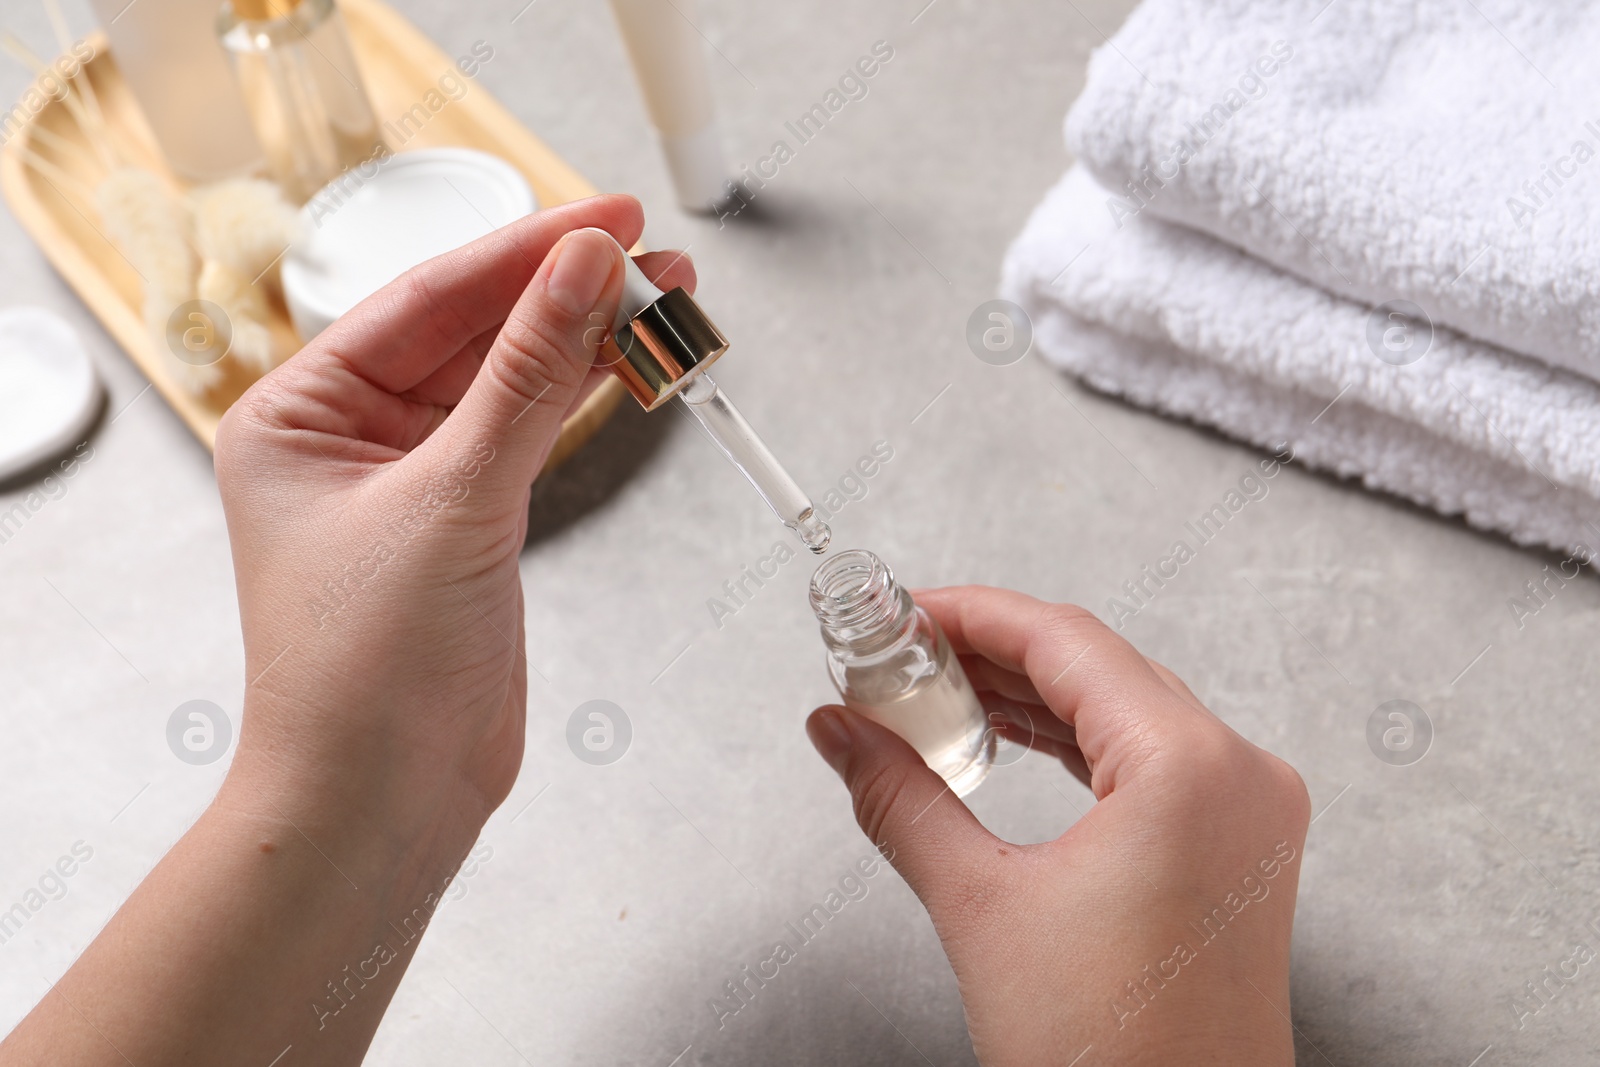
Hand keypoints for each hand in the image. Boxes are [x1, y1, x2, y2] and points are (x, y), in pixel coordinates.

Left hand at [216, 194, 692, 857]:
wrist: (382, 801)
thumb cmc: (367, 669)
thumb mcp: (451, 498)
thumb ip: (525, 375)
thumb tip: (583, 267)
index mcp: (298, 413)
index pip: (426, 301)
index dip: (524, 254)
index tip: (607, 218)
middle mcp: (347, 436)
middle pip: (471, 333)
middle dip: (564, 296)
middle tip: (654, 258)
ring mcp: (409, 479)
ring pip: (507, 383)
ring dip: (584, 345)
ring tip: (666, 300)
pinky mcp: (464, 522)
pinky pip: (525, 434)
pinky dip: (579, 401)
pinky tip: (628, 365)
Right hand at [805, 587, 1310, 1066]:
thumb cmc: (1116, 1059)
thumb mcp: (981, 910)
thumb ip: (901, 799)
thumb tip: (842, 733)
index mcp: (1190, 770)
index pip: (1066, 641)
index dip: (972, 614)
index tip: (906, 612)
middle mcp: (1239, 777)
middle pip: (1098, 665)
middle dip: (993, 651)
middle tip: (904, 654)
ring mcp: (1250, 814)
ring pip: (1127, 707)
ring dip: (1032, 695)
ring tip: (942, 693)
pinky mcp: (1241, 849)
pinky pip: (1152, 757)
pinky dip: (1077, 741)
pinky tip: (1014, 738)